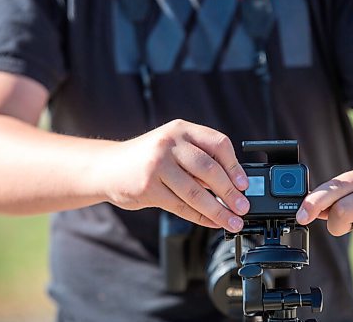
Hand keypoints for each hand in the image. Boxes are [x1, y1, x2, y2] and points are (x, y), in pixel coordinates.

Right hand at [96, 119, 249, 232]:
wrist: (108, 167)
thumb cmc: (146, 158)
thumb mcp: (172, 146)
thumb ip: (198, 159)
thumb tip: (231, 185)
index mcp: (181, 129)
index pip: (218, 144)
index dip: (235, 166)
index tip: (244, 184)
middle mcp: (170, 143)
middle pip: (210, 170)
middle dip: (231, 193)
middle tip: (243, 208)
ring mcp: (157, 166)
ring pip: (196, 193)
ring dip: (219, 211)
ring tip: (233, 221)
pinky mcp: (148, 188)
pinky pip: (181, 206)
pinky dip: (201, 217)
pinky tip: (212, 222)